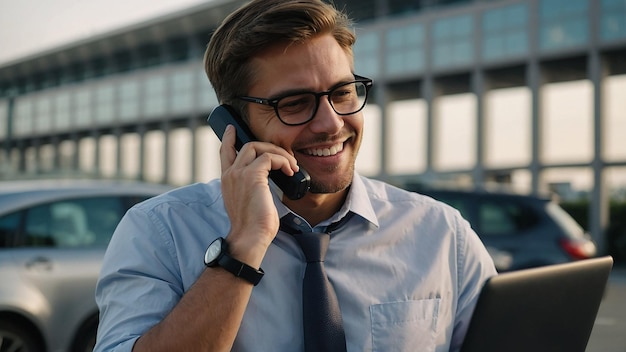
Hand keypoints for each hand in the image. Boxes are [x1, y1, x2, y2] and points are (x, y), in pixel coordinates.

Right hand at [219, 125, 299, 266]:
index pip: (225, 152)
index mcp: (227, 180)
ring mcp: (239, 173)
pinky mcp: (252, 176)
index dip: (229, 138)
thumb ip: (254, 188)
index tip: (232, 128)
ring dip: (278, 153)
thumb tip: (270, 182)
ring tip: (290, 165)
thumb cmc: (253, 226)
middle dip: (268, 146)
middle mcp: (230, 174)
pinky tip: (290, 170)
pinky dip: (282, 161)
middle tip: (284, 157)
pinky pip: (269, 157)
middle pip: (247, 145)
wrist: (249, 237)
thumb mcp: (250, 202)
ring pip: (257, 147)